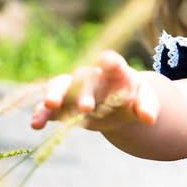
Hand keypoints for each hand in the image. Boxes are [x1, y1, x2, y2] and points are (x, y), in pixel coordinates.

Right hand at [30, 51, 159, 131]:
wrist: (119, 107)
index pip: (113, 63)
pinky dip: (41, 114)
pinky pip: (48, 107)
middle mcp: (91, 77)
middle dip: (83, 92)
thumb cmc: (134, 99)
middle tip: (86, 107)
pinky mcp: (63, 105)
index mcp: (115, 72)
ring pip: (60, 86)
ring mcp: (74, 89)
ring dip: (54, 95)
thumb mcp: (146, 102)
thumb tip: (150, 118)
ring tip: (50, 106)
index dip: (110, 62)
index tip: (108, 62)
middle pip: (83, 78)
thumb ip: (148, 107)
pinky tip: (36, 124)